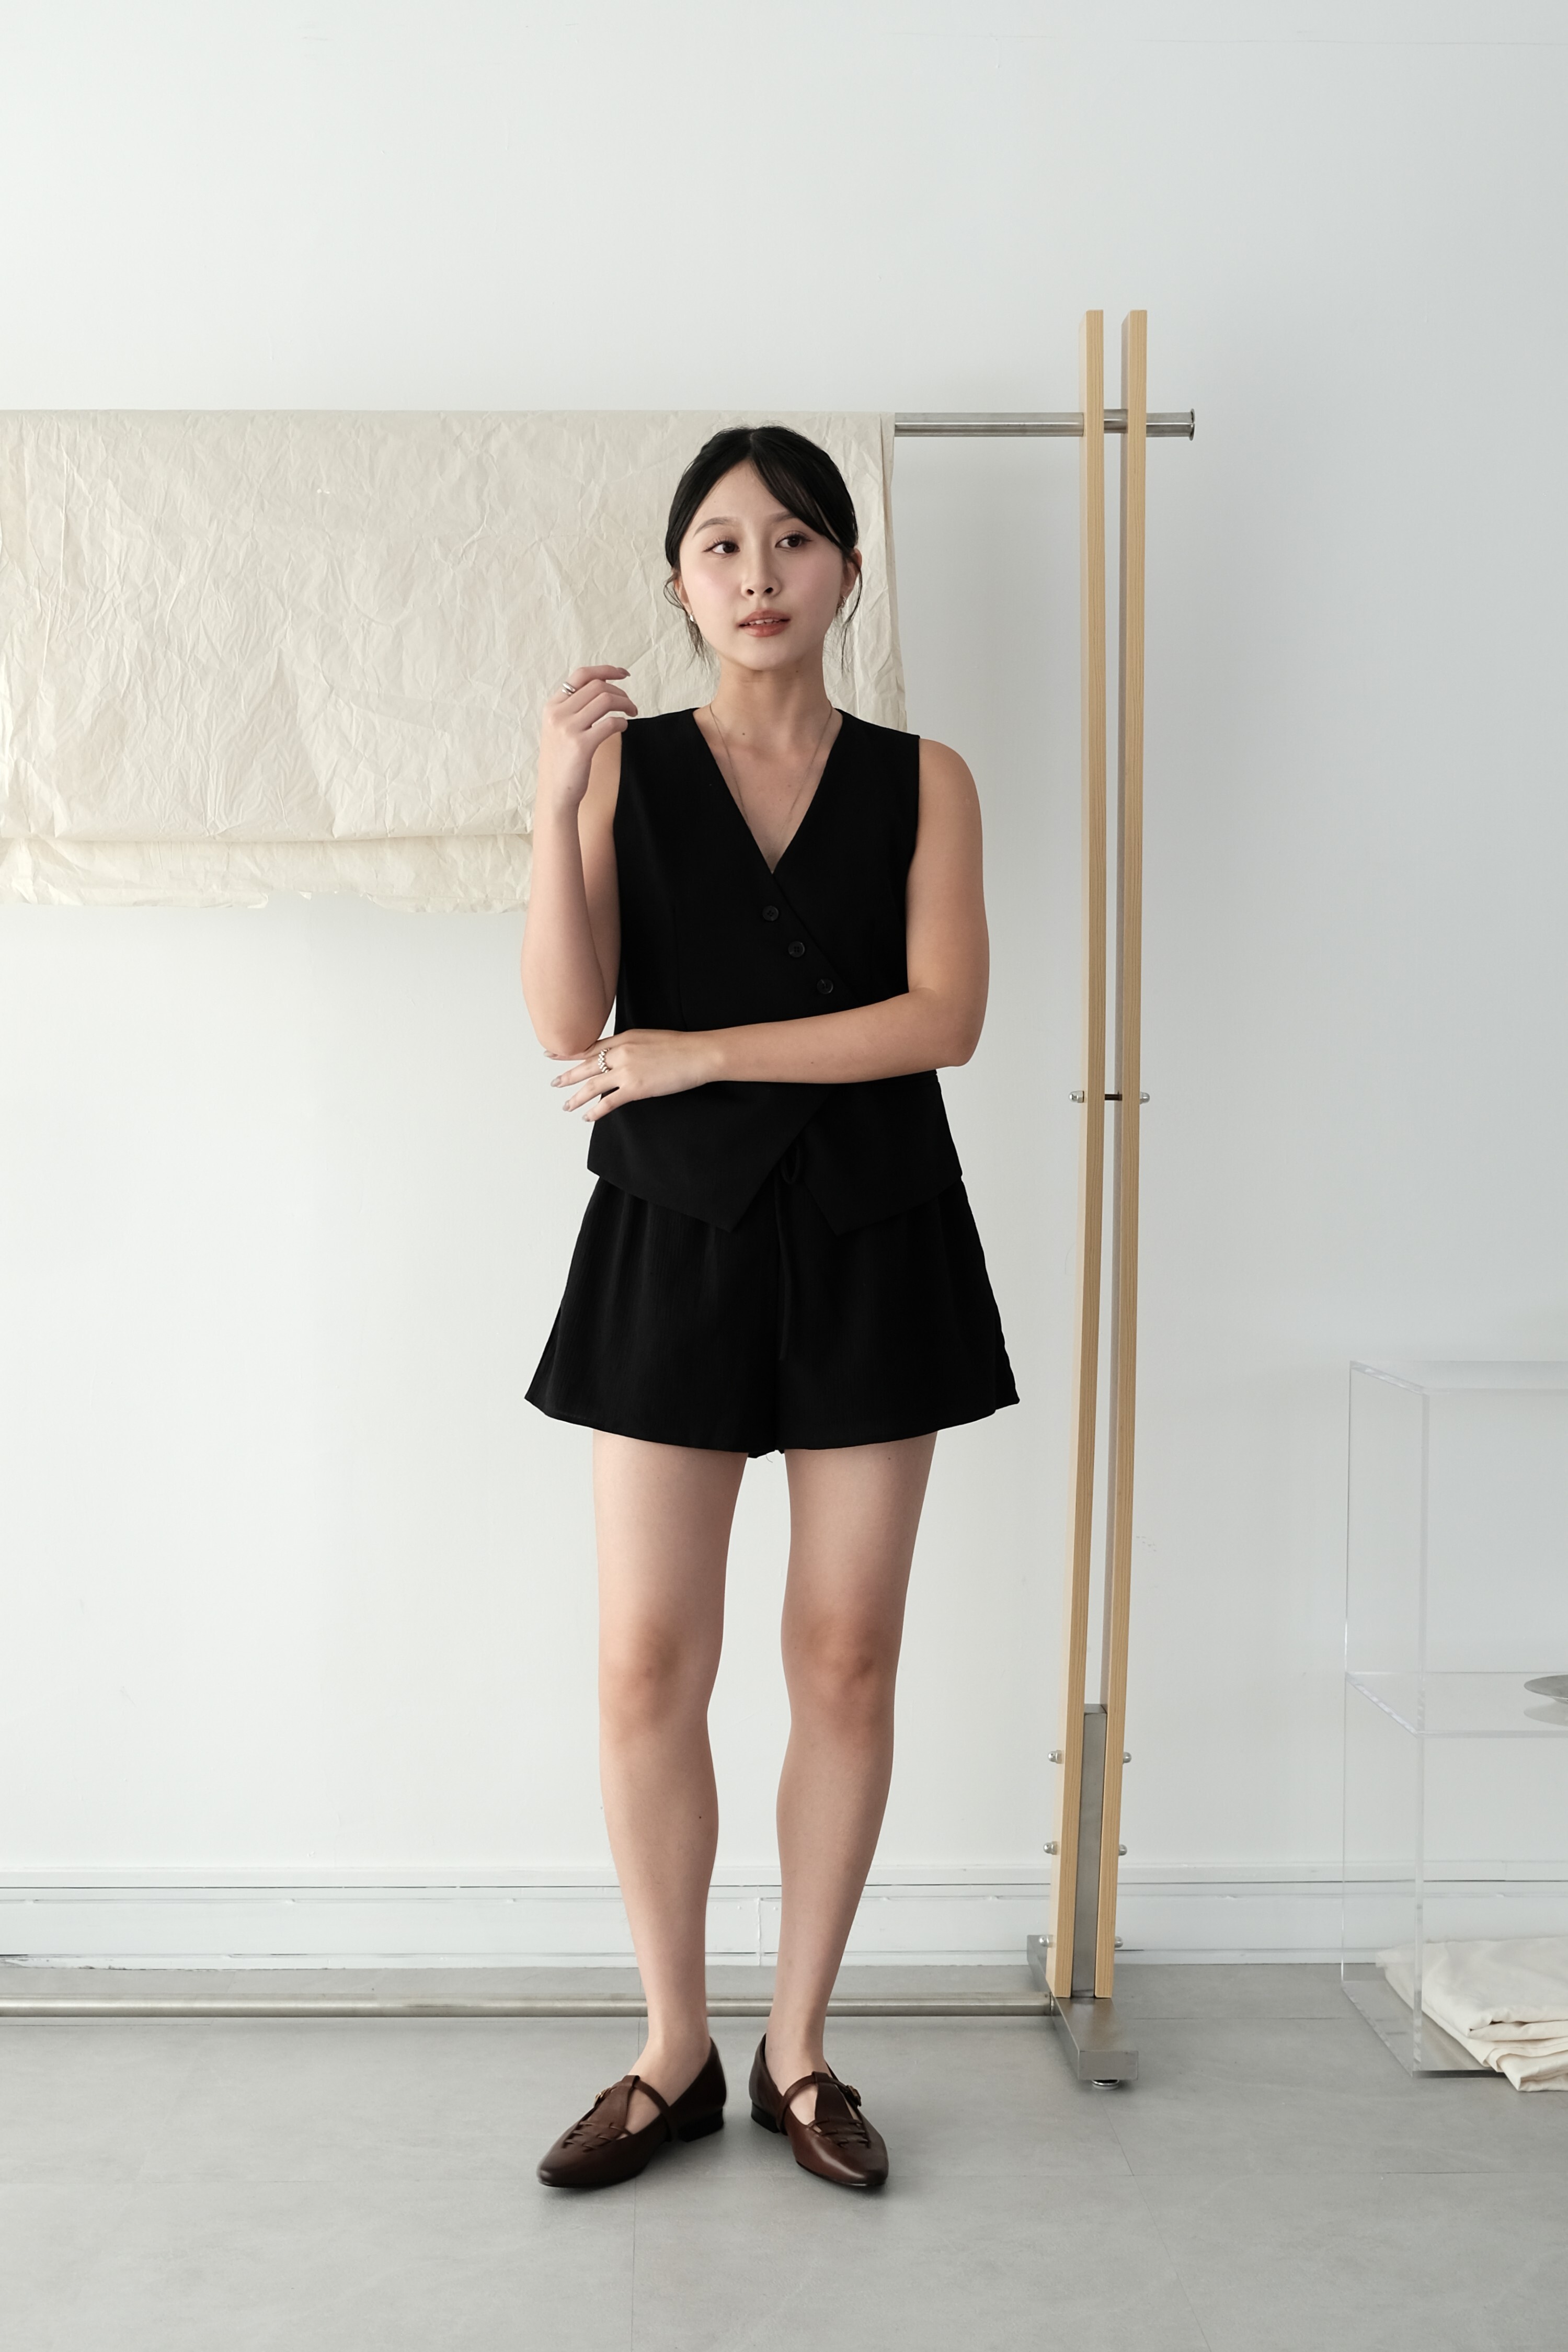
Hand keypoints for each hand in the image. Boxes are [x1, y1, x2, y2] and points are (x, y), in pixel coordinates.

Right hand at [536, 664, 637, 810]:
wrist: (555, 793)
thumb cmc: (562, 762)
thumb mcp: (560, 729)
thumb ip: (573, 709)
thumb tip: (601, 689)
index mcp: (552, 706)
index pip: (581, 675)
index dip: (606, 670)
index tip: (624, 674)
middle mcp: (558, 713)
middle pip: (598, 686)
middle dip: (620, 692)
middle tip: (630, 705)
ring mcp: (568, 728)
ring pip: (606, 700)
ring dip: (625, 703)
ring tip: (632, 713)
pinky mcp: (581, 745)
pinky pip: (610, 723)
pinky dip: (622, 722)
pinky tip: (623, 727)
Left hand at [549, 1028, 721, 1120]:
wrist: (698, 1054)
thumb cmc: (681, 1047)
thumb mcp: (649, 1038)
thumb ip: (630, 1046)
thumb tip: (619, 1057)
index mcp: (624, 1038)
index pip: (590, 1046)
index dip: (569, 1052)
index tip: (552, 1055)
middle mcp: (620, 1053)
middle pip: (586, 1066)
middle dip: (567, 1076)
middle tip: (555, 1083)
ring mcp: (626, 1070)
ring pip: (592, 1086)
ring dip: (576, 1097)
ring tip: (567, 1105)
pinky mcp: (635, 1088)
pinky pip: (608, 1102)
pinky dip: (595, 1111)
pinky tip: (588, 1117)